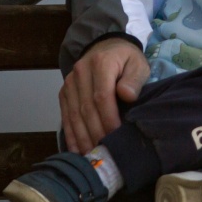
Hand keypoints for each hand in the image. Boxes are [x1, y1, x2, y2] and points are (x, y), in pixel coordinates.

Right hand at [59, 37, 149, 152]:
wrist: (106, 47)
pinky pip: (65, 115)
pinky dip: (71, 134)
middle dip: (96, 132)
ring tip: (91, 155)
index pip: (102, 96)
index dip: (108, 118)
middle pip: (86, 108)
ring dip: (82, 137)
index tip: (117, 135)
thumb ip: (134, 79)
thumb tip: (127, 95)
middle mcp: (80, 73)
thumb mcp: (137, 64)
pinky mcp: (64, 92)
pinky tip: (76, 150)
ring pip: (74, 114)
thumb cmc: (126, 59)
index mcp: (101, 64)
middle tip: (105, 151)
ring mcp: (69, 83)